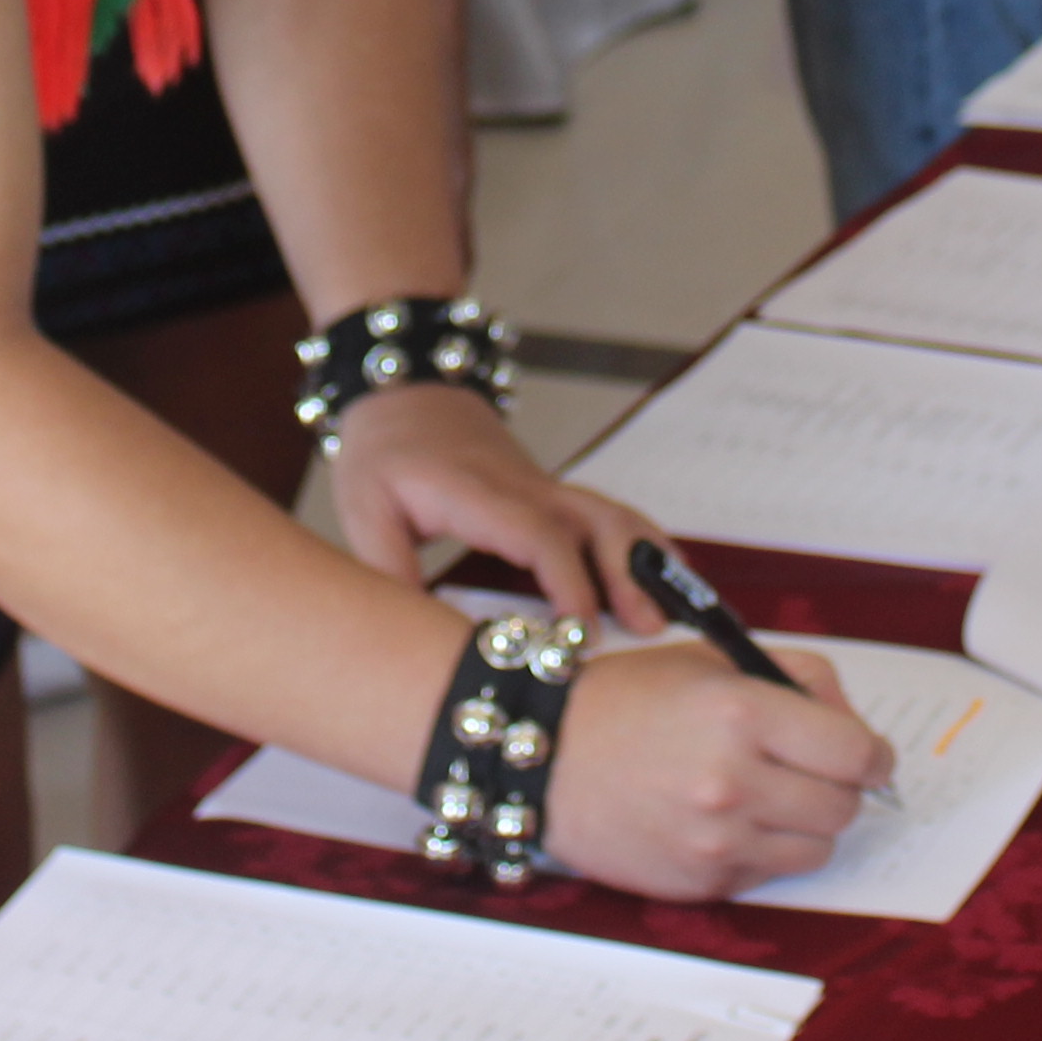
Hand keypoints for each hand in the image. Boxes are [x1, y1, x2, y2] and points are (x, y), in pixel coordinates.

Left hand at [326, 384, 676, 634]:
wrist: (407, 398)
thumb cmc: (385, 457)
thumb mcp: (365, 513)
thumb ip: (388, 574)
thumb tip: (414, 642)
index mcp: (478, 492)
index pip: (537, 535)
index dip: (566, 583)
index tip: (581, 633)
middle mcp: (525, 488)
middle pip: (595, 520)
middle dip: (628, 573)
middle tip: (653, 628)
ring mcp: (547, 489)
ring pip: (612, 516)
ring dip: (647, 561)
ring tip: (676, 611)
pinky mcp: (555, 498)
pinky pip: (608, 517)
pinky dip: (643, 547)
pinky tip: (669, 580)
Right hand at [542, 635, 894, 900]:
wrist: (542, 756)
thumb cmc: (624, 701)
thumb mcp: (711, 662)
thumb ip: (796, 679)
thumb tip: (853, 722)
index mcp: (742, 713)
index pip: (856, 753)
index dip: (872, 755)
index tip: (868, 756)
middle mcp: (733, 782)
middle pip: (843, 807)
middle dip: (839, 787)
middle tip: (812, 772)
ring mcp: (716, 841)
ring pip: (815, 849)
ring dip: (805, 824)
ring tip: (767, 797)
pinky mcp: (699, 882)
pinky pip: (768, 874)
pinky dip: (762, 851)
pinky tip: (727, 822)